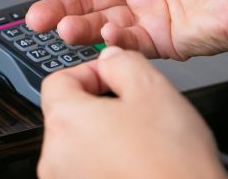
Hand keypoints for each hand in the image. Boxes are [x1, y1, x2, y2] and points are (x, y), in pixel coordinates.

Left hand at [38, 47, 224, 178]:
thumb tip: (109, 58)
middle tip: (135, 112)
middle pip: (68, 115)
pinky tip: (137, 167)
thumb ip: (123, 62)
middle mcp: (54, 157)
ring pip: (78, 146)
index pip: (58, 80)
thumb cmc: (173, 166)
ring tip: (142, 144)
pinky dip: (107, 165)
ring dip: (104, 138)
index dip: (89, 72)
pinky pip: (86, 171)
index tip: (113, 78)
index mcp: (65, 122)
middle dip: (99, 107)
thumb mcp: (154, 91)